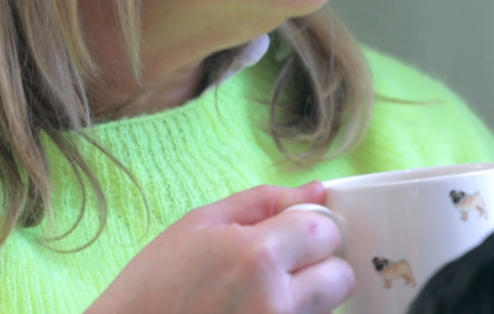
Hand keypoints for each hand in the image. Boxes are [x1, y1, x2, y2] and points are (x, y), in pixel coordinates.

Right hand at [87, 182, 353, 313]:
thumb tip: (318, 191)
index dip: (310, 231)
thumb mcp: (200, 224)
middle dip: (318, 268)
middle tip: (278, 271)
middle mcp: (275, 302)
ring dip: (305, 299)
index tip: (288, 237)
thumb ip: (265, 201)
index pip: (328, 232)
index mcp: (257, 256)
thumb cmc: (152, 286)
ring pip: (327, 309)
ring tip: (256, 298)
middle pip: (340, 276)